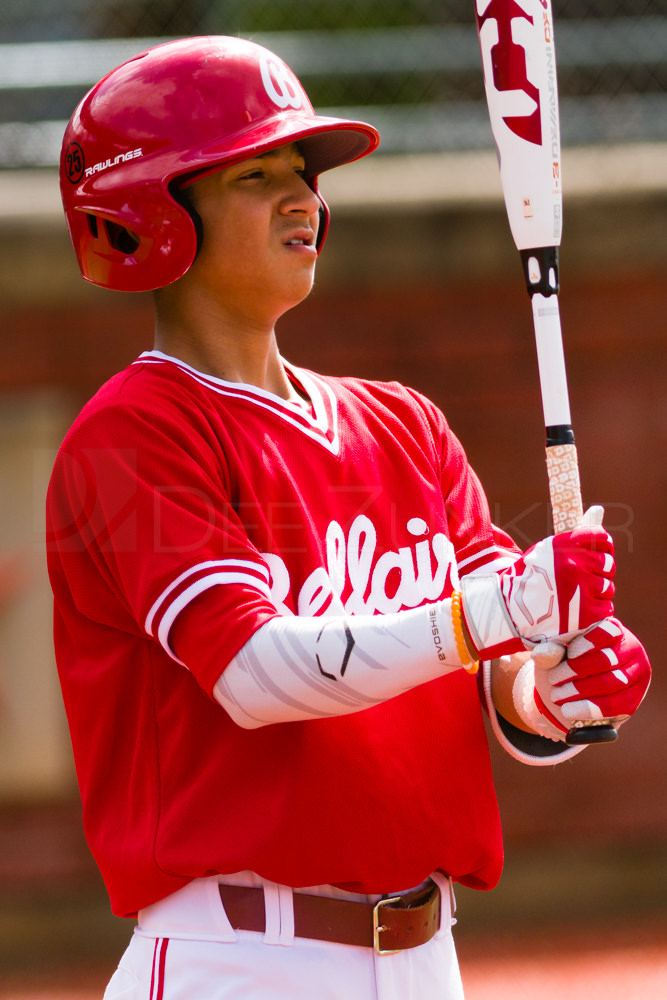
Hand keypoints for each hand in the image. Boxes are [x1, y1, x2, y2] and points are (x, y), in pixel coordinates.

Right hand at [460, 507, 614, 658]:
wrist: (511, 608)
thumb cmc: (530, 577)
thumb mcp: (546, 551)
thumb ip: (573, 538)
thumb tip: (599, 509)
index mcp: (565, 545)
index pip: (600, 537)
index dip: (603, 546)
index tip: (600, 553)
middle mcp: (575, 564)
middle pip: (607, 564)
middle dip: (599, 572)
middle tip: (583, 580)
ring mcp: (582, 589)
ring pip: (607, 587)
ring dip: (597, 592)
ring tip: (577, 596)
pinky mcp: (587, 613)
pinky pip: (606, 607)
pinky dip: (596, 610)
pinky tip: (580, 610)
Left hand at [533, 618, 650, 736]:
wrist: (577, 692)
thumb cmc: (566, 664)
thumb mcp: (555, 655)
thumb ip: (549, 651)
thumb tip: (541, 654)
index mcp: (613, 629)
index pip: (605, 632)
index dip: (585, 643)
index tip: (567, 654)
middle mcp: (630, 648)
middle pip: (604, 660)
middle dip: (575, 671)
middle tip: (553, 679)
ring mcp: (636, 674)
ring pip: (610, 683)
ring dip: (579, 691)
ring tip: (556, 695)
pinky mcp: (634, 698)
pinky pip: (615, 706)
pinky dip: (589, 709)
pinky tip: (568, 711)